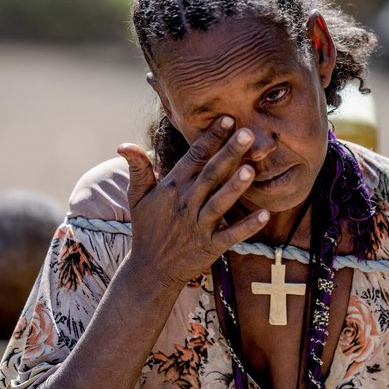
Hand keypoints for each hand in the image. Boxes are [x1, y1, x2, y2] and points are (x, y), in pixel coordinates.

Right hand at [117, 116, 268, 290]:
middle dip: (229, 153)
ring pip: (219, 202)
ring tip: (251, 169)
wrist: (151, 270)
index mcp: (173, 187)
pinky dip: (247, 226)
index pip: (194, 157)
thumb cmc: (148, 228)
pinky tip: (264, 214)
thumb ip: (138, 168)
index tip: (228, 119)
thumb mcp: (137, 197)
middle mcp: (187, 203)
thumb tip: (123, 143)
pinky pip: (231, 235)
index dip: (210, 138)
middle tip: (247, 133)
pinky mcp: (210, 246)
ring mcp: (199, 225)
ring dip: (235, 187)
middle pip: (210, 174)